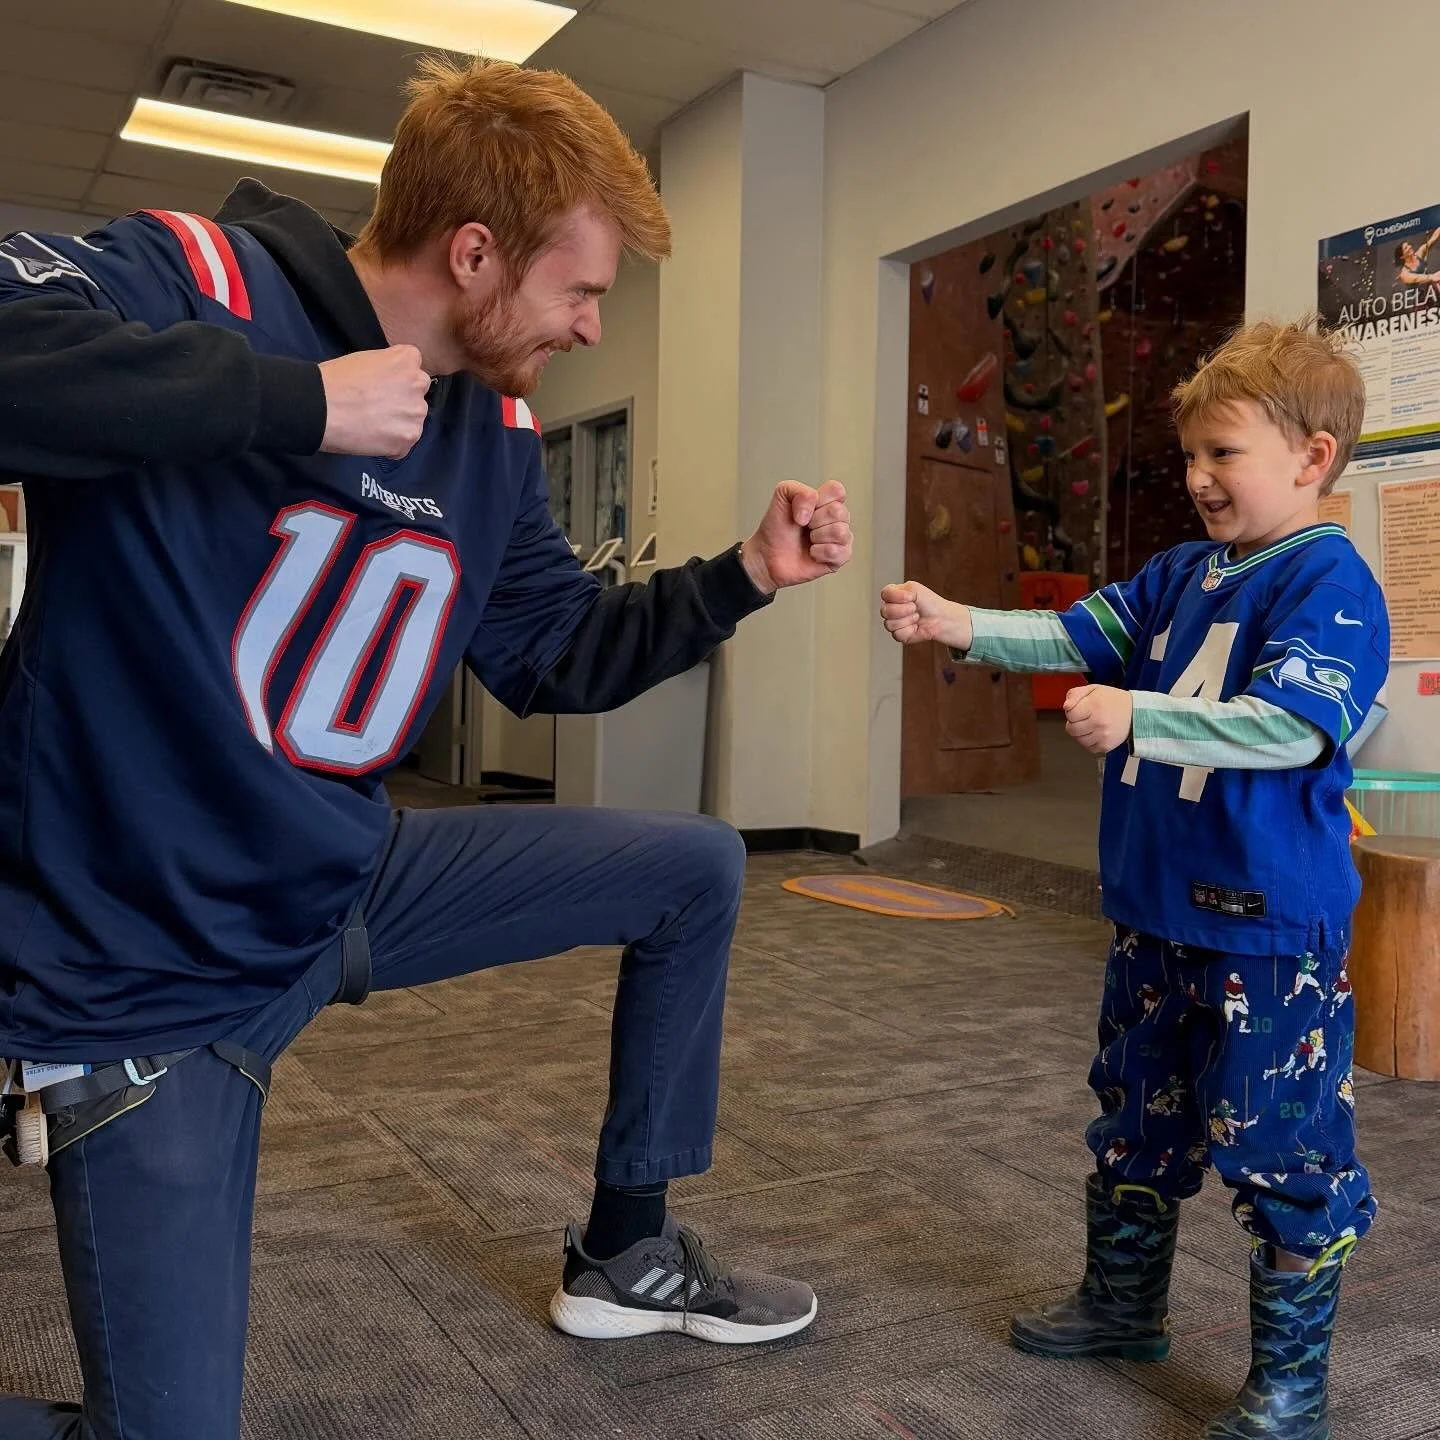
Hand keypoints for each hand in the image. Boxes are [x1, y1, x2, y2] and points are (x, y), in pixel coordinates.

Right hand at [319, 345, 430, 459]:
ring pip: (413, 420)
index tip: (382, 386)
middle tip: (376, 407)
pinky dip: (391, 444)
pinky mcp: (408, 438)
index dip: (396, 379)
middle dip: (402, 401)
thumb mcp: (366, 358)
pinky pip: (404, 444)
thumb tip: (393, 380)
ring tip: (371, 424)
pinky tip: (372, 437)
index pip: (413, 368)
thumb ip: (388, 367)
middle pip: (417, 395)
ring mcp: (415, 413)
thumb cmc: (335, 380)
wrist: (320, 408)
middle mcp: (418, 384)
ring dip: (398, 424)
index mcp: (408, 359)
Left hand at [740, 481, 852, 594]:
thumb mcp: (782, 496)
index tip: (802, 510)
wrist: (767, 556)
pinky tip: (812, 553)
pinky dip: (820, 553)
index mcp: (826, 501)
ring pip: (840, 531)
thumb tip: (813, 505)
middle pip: (839, 512)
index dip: (819, 500)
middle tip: (803, 527)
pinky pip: (838, 552)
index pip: (837, 491)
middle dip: (815, 520)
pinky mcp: (839, 558)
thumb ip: (799, 490)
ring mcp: (839, 539)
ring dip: (817, 536)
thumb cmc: (776, 529)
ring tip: (808, 540)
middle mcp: (835, 519)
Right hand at [880, 581, 969, 648]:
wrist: (941, 618)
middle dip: (903, 609)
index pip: (884, 595)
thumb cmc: (930, 602)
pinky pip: (897, 634)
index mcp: (893, 596)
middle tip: (914, 608)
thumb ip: (898, 590)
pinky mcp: (900, 635)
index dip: (897, 597)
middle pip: (885, 611)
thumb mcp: (914, 588)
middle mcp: (891, 609)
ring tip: (916, 617)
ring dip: (907, 620)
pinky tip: (915, 627)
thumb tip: (889, 601)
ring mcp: (894, 623)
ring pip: (889, 624)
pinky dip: (909, 630)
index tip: (911, 597)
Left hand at [1063, 684, 1132, 754]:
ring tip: (1090, 725)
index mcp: (1094, 705)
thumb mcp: (1093, 689)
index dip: (1072, 711)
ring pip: (1078, 740)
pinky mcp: (1106, 746)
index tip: (1081, 709)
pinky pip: (1088, 747)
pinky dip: (1088, 742)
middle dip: (1074, 723)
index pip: (1070, 714)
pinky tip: (1095, 733)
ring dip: (1080, 733)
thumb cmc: (1111, 699)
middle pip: (1071, 729)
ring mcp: (1103, 736)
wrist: (1135, 713)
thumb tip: (1065, 707)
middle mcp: (1098, 722)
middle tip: (1084, 718)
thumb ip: (1075, 694)